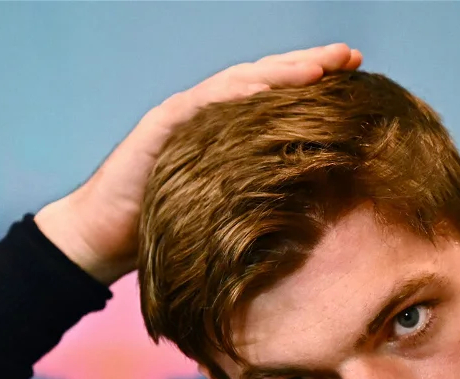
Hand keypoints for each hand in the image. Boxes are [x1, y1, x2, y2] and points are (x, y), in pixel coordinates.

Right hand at [34, 43, 362, 285]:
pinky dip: (231, 95)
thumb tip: (321, 222)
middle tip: (351, 57)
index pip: (276, 100)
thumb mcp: (226, 217)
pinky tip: (261, 88)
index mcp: (226, 133)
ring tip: (317, 67)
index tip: (357, 77)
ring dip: (278, 73)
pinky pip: (199, 106)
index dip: (314, 87)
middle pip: (263, 80)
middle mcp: (206, 115)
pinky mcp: (158, 128)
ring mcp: (181, 116)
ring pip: (237, 84)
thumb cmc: (166, 234)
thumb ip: (259, 204)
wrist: (102, 241)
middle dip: (307, 65)